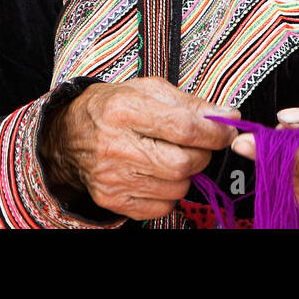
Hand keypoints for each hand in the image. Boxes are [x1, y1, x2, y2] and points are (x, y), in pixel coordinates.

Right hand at [40, 77, 239, 219]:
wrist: (69, 135)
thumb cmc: (114, 107)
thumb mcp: (148, 90)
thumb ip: (191, 103)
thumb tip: (230, 116)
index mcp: (125, 109)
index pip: (184, 127)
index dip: (215, 131)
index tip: (227, 129)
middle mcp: (116, 145)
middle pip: (183, 164)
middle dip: (202, 155)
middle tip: (197, 144)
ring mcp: (113, 177)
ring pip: (177, 188)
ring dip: (185, 174)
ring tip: (170, 156)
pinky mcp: (112, 199)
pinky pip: (162, 207)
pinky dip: (169, 193)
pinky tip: (156, 174)